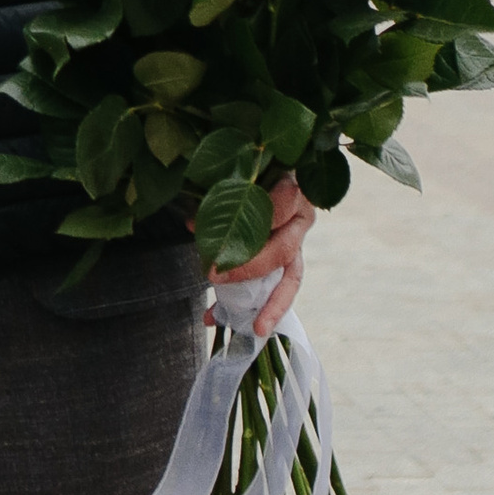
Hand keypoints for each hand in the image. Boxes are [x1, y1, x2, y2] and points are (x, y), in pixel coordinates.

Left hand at [215, 173, 313, 342]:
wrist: (264, 166)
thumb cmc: (248, 169)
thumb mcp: (237, 171)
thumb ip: (220, 193)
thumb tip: (192, 225)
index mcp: (292, 189)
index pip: (280, 206)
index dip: (252, 222)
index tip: (222, 232)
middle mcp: (300, 218)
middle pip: (282, 250)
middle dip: (247, 268)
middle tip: (212, 276)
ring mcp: (297, 241)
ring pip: (291, 277)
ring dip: (272, 305)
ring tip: (256, 329)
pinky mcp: (288, 260)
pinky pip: (276, 288)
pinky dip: (249, 305)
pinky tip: (215, 317)